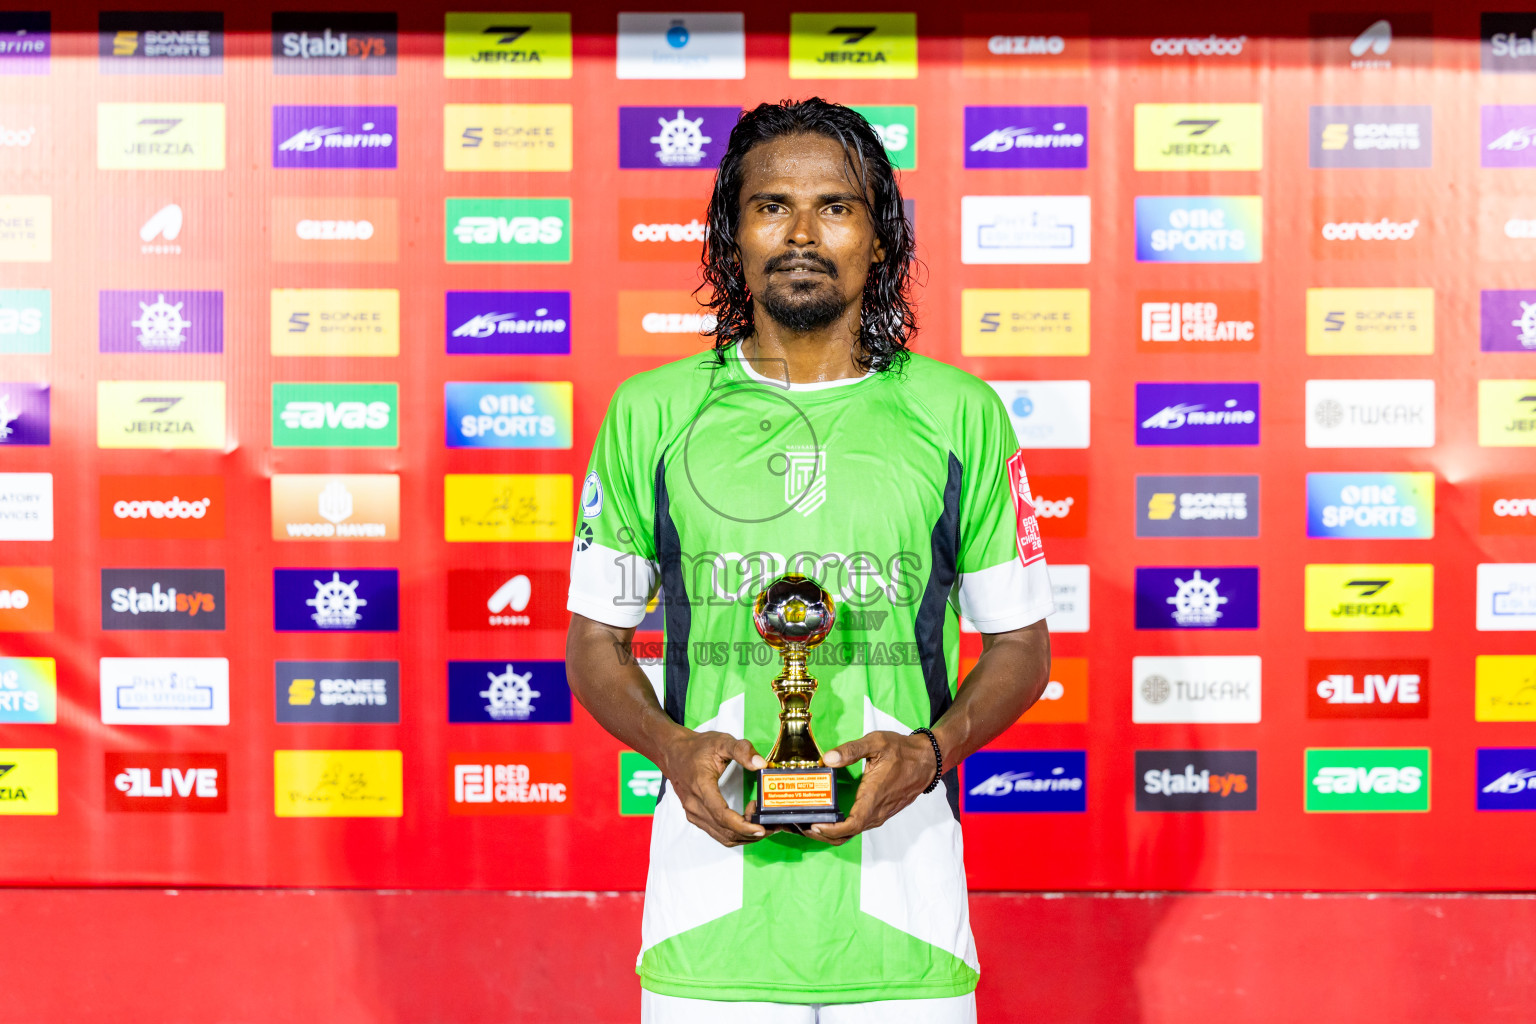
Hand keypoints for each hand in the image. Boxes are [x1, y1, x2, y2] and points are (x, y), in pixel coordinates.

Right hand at [656, 729, 767, 847]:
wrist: (673, 752)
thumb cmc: (697, 747)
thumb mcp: (721, 741)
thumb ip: (742, 750)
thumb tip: (761, 763)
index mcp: (701, 786)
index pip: (722, 815)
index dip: (743, 825)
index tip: (761, 827)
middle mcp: (694, 805)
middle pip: (725, 831)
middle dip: (750, 833)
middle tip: (771, 825)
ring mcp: (693, 813)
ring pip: (722, 836)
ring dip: (744, 835)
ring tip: (762, 824)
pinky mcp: (696, 817)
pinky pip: (717, 833)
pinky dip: (735, 833)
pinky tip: (747, 823)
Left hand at [808, 731, 937, 844]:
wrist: (927, 760)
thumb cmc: (903, 751)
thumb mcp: (876, 742)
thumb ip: (851, 750)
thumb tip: (828, 758)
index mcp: (874, 796)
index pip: (852, 824)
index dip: (832, 830)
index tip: (815, 825)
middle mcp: (877, 810)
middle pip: (849, 834)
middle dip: (825, 835)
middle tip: (803, 826)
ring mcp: (881, 814)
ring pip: (854, 832)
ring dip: (833, 833)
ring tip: (812, 823)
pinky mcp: (882, 812)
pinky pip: (860, 825)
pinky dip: (843, 828)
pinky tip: (831, 818)